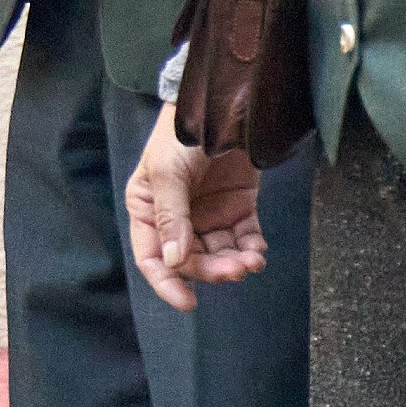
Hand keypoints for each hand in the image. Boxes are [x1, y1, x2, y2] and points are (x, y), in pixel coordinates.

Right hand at [123, 100, 266, 309]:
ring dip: (235, 263)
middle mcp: (177, 217)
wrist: (226, 104)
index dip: (166, 283)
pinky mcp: (237, 207)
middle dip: (212, 270)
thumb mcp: (168, 173)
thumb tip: (173, 262)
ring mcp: (208, 214)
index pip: (152, 256)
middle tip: (235, 270)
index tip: (188, 302)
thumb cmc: (182, 135)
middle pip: (191, 260)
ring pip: (219, 254)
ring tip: (252, 261)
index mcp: (148, 208)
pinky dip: (251, 249)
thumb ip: (171, 217)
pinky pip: (243, 239)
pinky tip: (257, 250)